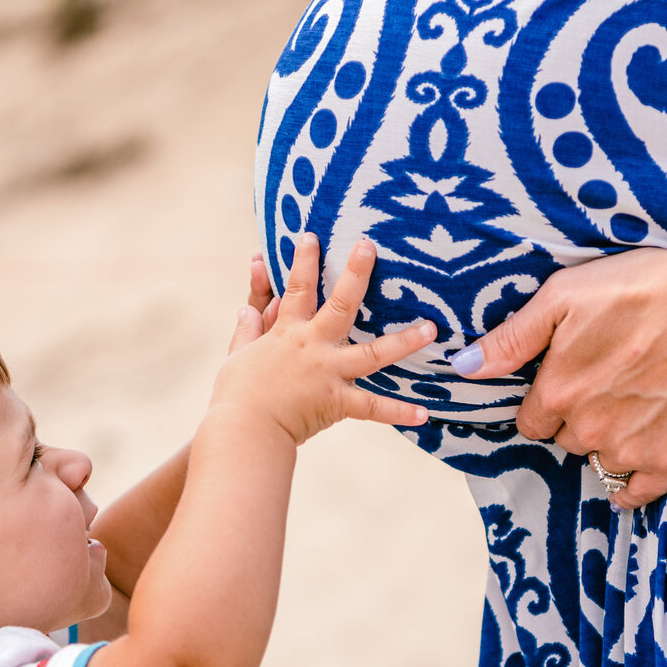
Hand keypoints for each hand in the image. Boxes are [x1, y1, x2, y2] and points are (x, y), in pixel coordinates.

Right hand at [216, 233, 433, 445]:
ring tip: (430, 330)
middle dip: (356, 273)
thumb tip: (246, 308)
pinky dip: (398, 413)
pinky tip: (424, 414)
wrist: (245, 430)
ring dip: (404, 341)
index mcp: (287, 333)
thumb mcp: (238, 356)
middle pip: (341, 304)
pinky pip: (373, 409)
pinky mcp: (337, 403)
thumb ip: (247, 330)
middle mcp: (313, 347)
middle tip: (370, 247)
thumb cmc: (236, 395)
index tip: (312, 236)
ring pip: (373, 353)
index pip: (296, 288)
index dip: (303, 261)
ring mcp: (329, 374)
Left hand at [453, 242, 666, 507]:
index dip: (550, 403)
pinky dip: (634, 483)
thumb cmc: (641, 286)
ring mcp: (633, 448)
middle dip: (580, 419)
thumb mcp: (563, 297)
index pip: (532, 422)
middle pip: (567, 440)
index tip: (572, 382)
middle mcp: (589, 428)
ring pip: (600, 461)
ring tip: (637, 404)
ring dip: (610, 441)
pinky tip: (640, 460)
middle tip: (611, 384)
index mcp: (558, 392)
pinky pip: (638, 492)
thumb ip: (511, 338)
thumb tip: (462, 367)